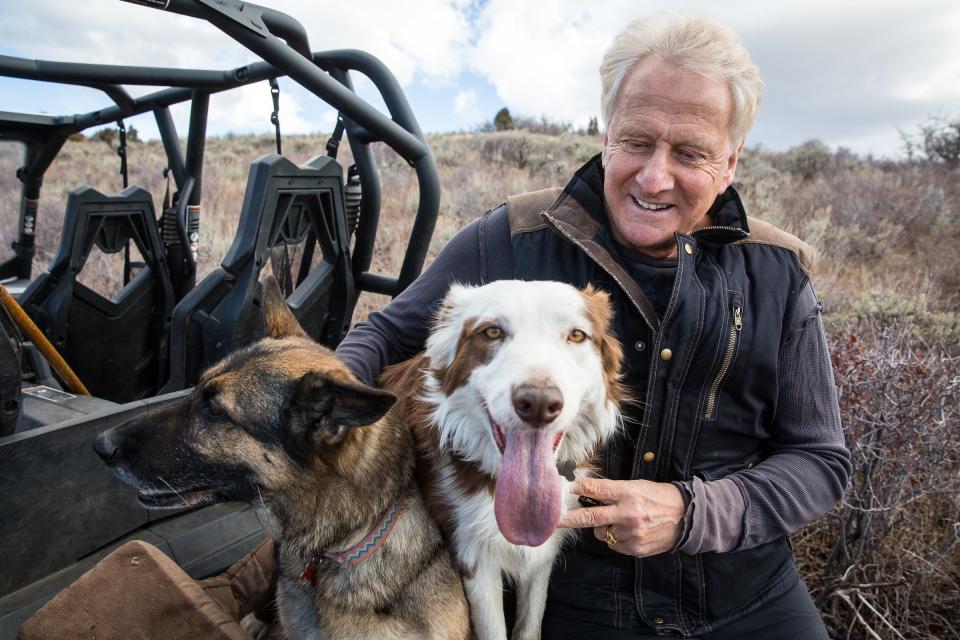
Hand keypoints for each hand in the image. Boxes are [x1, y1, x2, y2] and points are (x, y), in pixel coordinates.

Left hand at [558, 477, 685, 557]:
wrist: (686, 517)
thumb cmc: (658, 497)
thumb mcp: (636, 486)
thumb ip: (612, 490)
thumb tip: (585, 489)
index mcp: (628, 493)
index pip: (595, 489)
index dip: (575, 488)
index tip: (559, 488)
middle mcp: (627, 513)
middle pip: (589, 517)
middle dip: (568, 518)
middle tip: (552, 519)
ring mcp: (631, 533)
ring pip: (601, 533)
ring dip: (604, 528)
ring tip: (621, 520)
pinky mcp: (635, 549)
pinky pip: (614, 545)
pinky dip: (617, 539)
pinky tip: (630, 531)